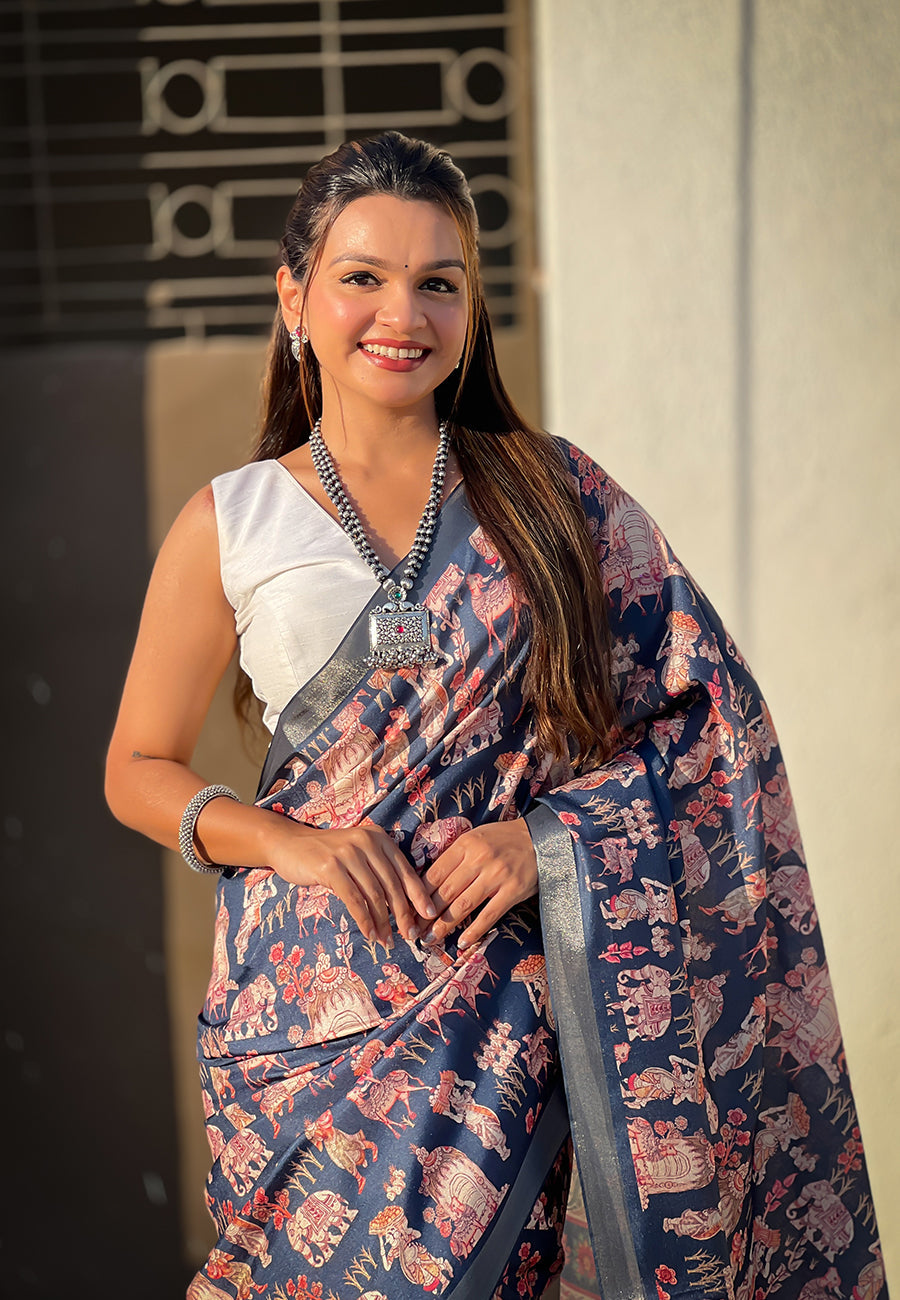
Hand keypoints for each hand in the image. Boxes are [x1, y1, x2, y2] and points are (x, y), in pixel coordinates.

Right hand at [265, 820, 435, 945]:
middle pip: (392, 885)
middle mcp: (366, 842)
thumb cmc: (328, 855)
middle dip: (403, 915)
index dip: (419, 895)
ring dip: (383, 922)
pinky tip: (369, 934)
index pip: (405, 870)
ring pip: (374, 895)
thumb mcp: (358, 855)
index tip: (430, 916)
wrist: (290, 844)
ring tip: (387, 941)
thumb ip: (379, 871)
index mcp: (379, 838)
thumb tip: (405, 907)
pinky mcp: (330, 867)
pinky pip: (353, 899)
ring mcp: (348, 853)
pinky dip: (364, 920)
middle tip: (410, 936)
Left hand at [422, 819, 537, 950]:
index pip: (436, 873)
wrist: (540, 838)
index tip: (409, 910)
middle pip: (446, 891)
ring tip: (431, 939)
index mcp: (466, 844)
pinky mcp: (513, 890)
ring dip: (445, 925)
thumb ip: (455, 857)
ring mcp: (497, 875)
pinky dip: (474, 930)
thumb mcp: (476, 838)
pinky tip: (463, 942)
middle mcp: (479, 859)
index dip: (419, 894)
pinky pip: (489, 915)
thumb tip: (428, 881)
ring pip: (463, 905)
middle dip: (427, 914)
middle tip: (414, 930)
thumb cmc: (503, 839)